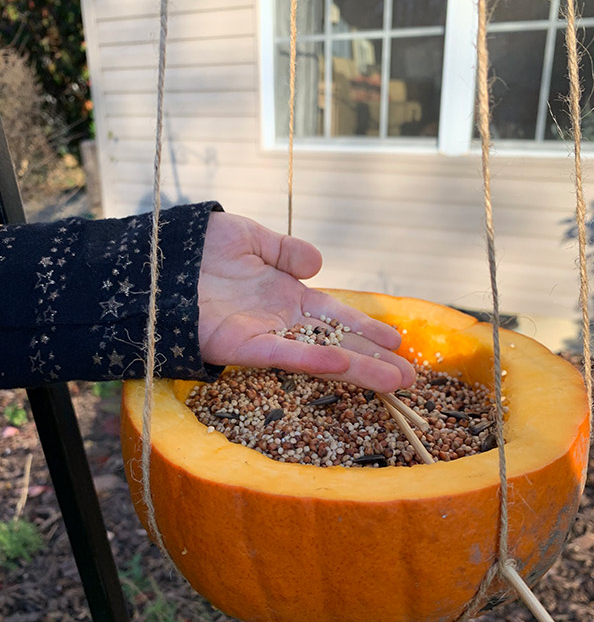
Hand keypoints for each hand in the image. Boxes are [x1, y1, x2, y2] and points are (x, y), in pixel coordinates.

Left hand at [197, 212, 414, 391]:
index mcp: (285, 295)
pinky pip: (284, 355)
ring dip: (358, 369)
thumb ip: (284, 250)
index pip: (335, 316)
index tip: (396, 342)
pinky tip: (344, 365)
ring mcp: (264, 335)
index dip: (366, 328)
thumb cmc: (198, 246)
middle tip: (410, 378)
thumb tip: (319, 265)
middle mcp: (280, 320)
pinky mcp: (240, 346)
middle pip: (337, 342)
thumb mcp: (250, 238)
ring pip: (320, 355)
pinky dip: (313, 360)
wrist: (155, 258)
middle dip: (373, 360)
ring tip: (395, 383)